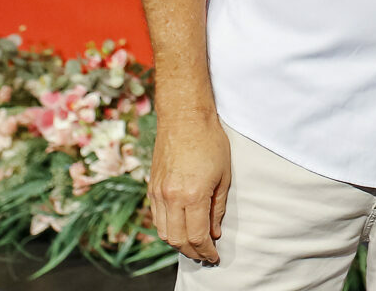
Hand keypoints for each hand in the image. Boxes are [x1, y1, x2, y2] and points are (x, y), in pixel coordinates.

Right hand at [148, 110, 230, 263]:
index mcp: (192, 195)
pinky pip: (156, 218)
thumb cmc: (210, 142)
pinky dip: (168, 228)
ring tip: (193, 245)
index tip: (214, 256)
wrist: (184, 118)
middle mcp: (171, 198)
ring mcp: (158, 193)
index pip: (197, 236)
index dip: (206, 251)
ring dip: (178, 243)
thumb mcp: (224, 176)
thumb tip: (214, 232)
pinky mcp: (151, 187)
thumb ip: (217, 208)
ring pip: (164, 232)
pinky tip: (180, 228)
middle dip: (192, 252)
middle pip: (177, 240)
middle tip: (205, 255)